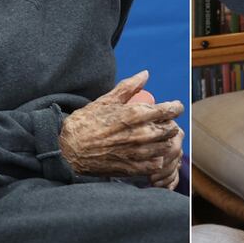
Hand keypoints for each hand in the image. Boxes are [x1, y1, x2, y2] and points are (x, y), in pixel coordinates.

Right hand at [59, 71, 184, 177]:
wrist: (68, 150)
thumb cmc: (86, 123)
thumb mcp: (106, 100)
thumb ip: (129, 86)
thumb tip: (145, 74)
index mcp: (136, 114)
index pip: (169, 110)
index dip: (175, 108)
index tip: (174, 107)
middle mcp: (141, 134)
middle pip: (171, 129)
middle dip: (170, 124)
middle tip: (163, 123)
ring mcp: (138, 153)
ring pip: (166, 146)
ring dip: (165, 141)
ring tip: (158, 138)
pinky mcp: (133, 168)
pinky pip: (156, 164)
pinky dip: (157, 158)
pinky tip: (151, 154)